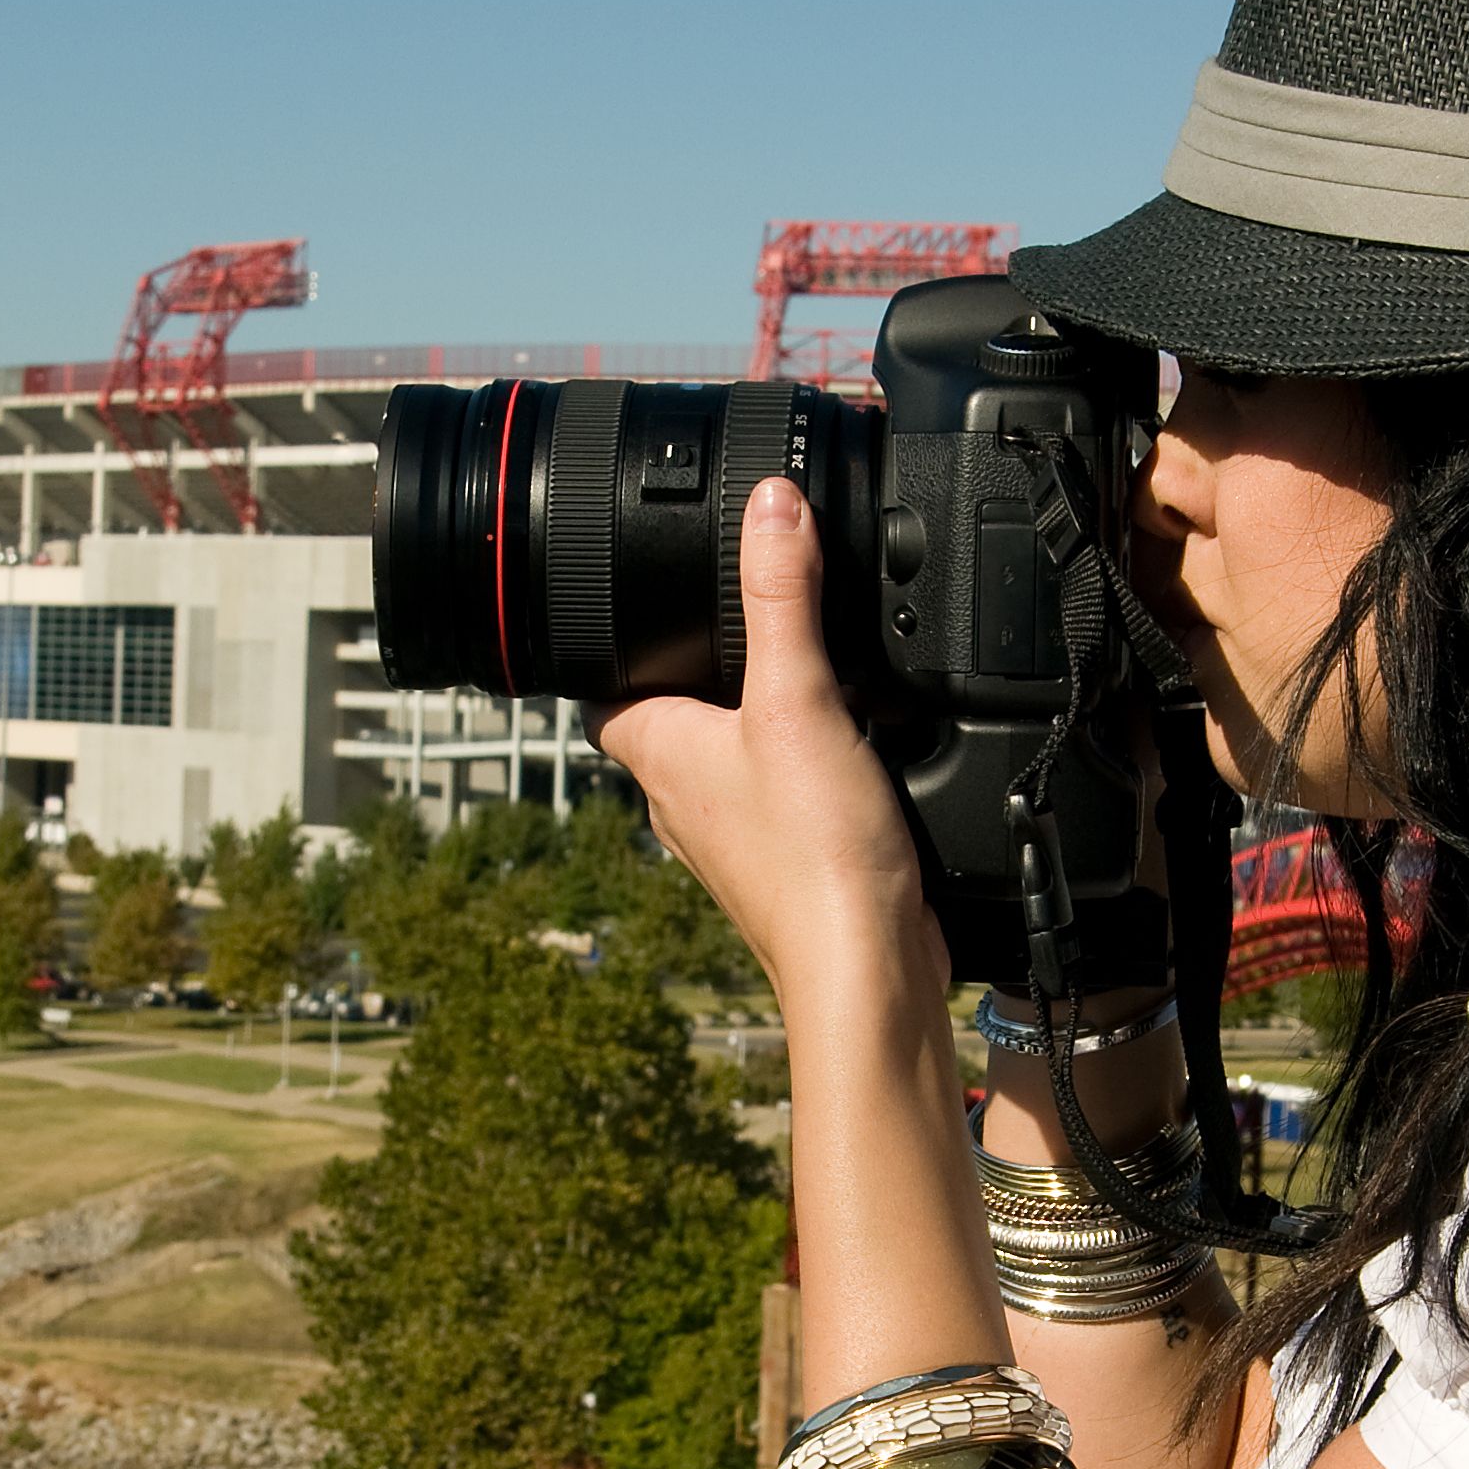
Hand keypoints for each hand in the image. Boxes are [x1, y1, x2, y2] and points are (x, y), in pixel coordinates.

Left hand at [588, 478, 946, 1008]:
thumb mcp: (796, 697)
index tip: (642, 600)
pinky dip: (808, 763)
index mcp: (655, 751)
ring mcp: (730, 834)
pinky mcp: (785, 858)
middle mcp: (679, 797)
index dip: (612, 641)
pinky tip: (854, 748)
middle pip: (669, 715)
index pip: (600, 687)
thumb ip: (782, 596)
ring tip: (807, 674)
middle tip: (746, 618)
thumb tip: (769, 502)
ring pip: (728, 755)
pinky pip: (782, 792)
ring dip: (759, 719)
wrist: (868, 965)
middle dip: (703, 670)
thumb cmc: (812, 854)